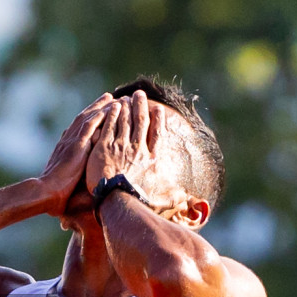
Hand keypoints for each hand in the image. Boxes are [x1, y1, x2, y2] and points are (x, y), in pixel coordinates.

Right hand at [36, 94, 115, 214]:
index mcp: (66, 149)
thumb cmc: (55, 195)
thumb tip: (90, 186)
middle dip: (96, 107)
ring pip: (88, 118)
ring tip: (112, 97)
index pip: (79, 129)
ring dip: (100, 106)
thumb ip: (77, 178)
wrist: (46, 193)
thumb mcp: (69, 183)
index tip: (98, 111)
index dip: (90, 119)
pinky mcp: (76, 145)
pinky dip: (99, 115)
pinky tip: (109, 107)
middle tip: (109, 97)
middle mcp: (68, 141)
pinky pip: (89, 125)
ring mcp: (72, 142)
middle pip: (84, 118)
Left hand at [85, 91, 173, 205]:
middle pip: (139, 121)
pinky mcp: (104, 148)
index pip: (156, 134)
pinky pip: (109, 126)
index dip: (157, 120)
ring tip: (125, 97)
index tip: (157, 109)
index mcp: (151, 158)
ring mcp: (120, 146)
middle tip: (139, 94)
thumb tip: (192, 201)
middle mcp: (138, 148)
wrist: (118, 201)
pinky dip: (111, 115)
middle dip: (140, 105)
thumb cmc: (140, 202)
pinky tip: (112, 107)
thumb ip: (176, 196)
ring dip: (125, 107)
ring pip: (124, 120)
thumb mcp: (163, 199)